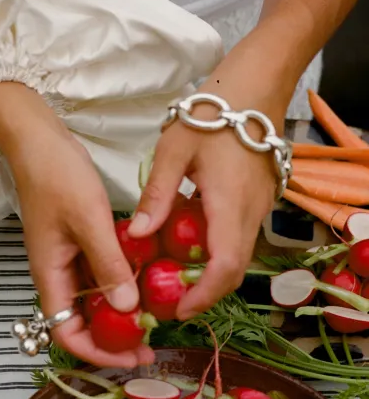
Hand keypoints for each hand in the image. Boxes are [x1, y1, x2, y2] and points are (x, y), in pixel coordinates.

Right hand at [0, 82, 153, 367]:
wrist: (39, 139)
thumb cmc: (57, 176)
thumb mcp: (89, 220)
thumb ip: (108, 265)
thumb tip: (128, 310)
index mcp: (50, 275)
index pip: (66, 334)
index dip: (98, 353)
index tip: (133, 358)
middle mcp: (57, 274)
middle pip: (82, 322)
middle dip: (114, 338)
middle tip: (151, 344)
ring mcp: (68, 258)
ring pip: (94, 299)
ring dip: (121, 310)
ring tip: (155, 315)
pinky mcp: (79, 241)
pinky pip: (100, 272)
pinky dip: (121, 280)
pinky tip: (147, 277)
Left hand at [128, 94, 279, 319]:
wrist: (255, 87)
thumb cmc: (212, 114)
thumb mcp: (173, 150)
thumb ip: (157, 195)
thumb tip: (138, 235)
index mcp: (229, 205)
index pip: (225, 266)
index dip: (203, 295)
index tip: (179, 310)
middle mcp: (251, 213)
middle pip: (233, 270)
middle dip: (204, 291)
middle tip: (169, 300)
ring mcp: (259, 207)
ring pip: (237, 254)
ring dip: (209, 271)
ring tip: (172, 274)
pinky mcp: (258, 200)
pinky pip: (238, 235)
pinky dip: (215, 249)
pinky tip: (187, 240)